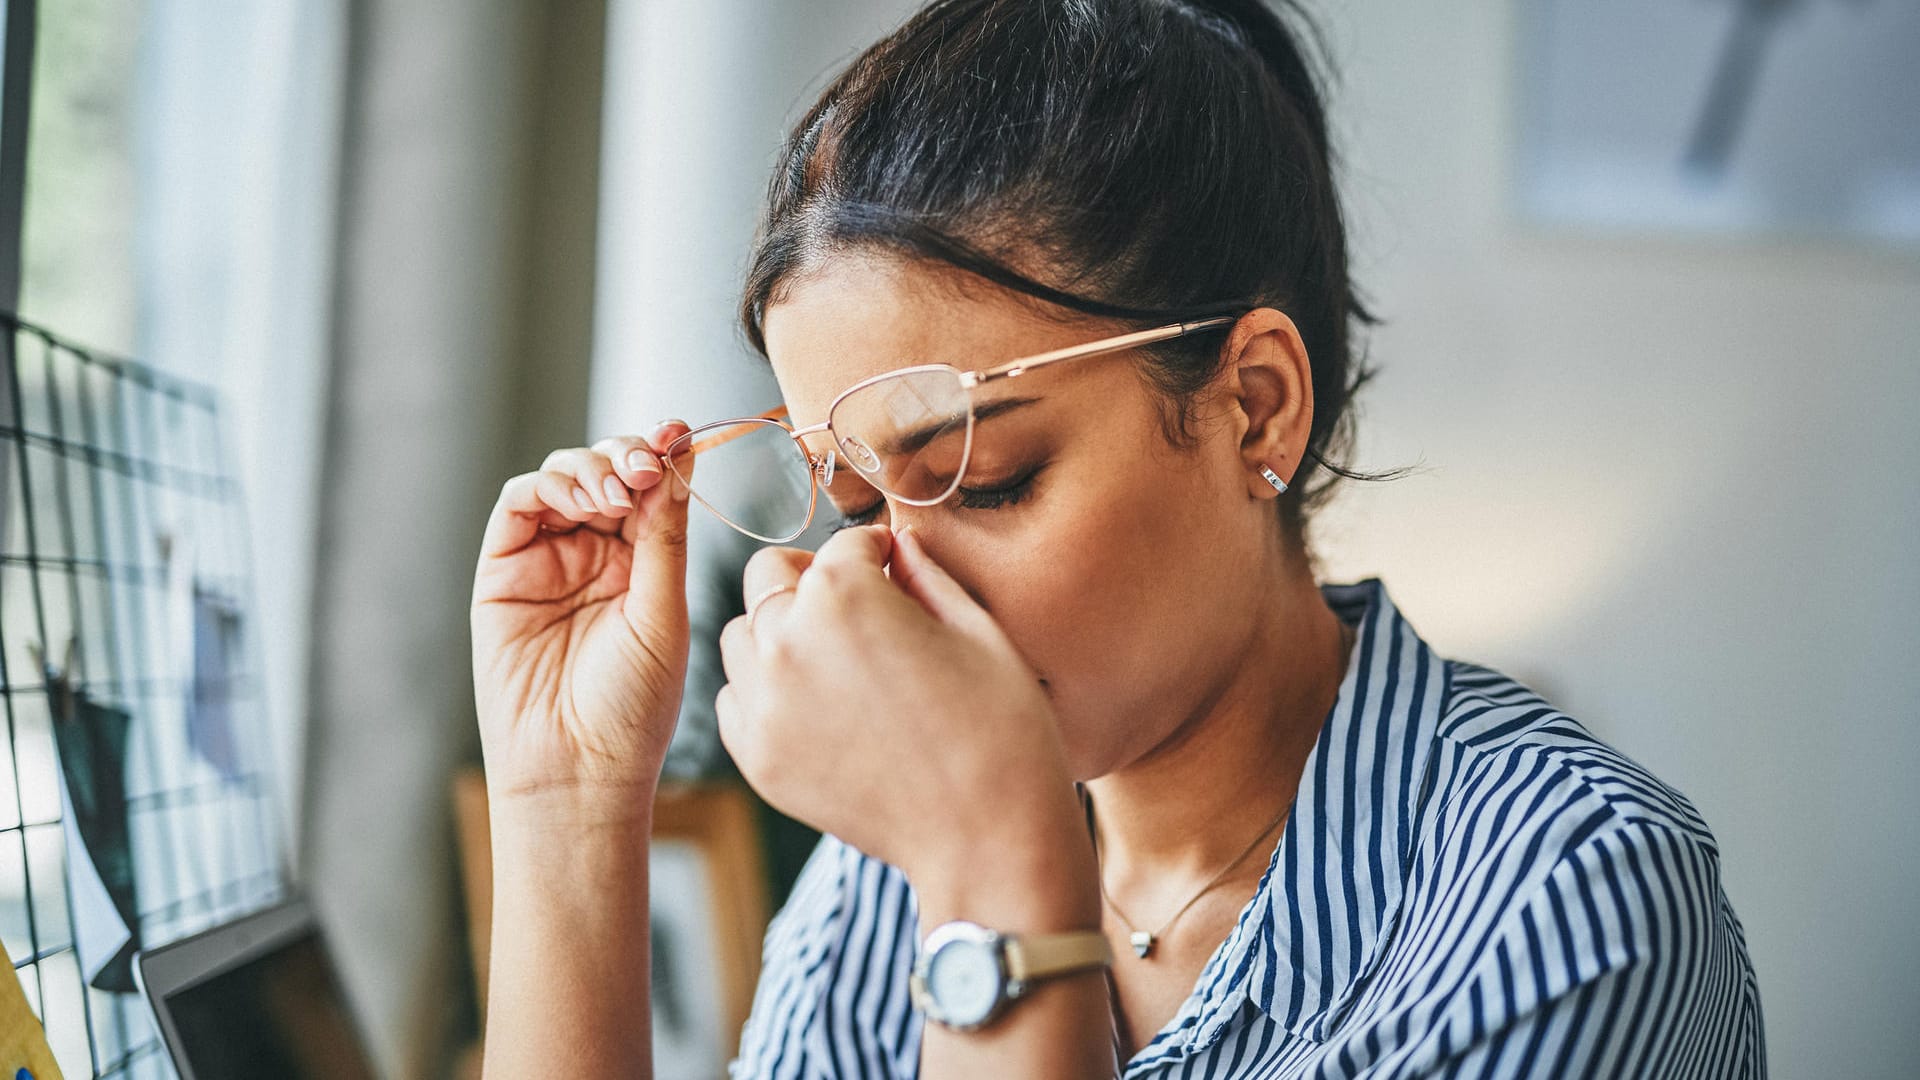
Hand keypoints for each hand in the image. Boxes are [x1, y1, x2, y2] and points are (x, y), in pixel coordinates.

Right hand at [470, 421, 695, 820]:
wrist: (578, 768)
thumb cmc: (631, 707)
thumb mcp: (663, 613)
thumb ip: (665, 536)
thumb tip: (679, 460)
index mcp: (644, 565)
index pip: (652, 489)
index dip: (664, 456)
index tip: (681, 436)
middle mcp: (597, 555)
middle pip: (608, 471)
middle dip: (628, 456)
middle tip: (646, 468)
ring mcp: (549, 559)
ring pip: (564, 478)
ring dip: (591, 467)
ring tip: (616, 491)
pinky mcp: (504, 570)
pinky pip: (519, 505)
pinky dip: (548, 487)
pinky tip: (581, 501)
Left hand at [715, 524, 1080, 892]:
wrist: (988, 835)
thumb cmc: (1001, 728)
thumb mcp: (976, 629)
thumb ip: (926, 575)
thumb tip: (897, 547)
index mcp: (843, 594)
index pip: (845, 545)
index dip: (879, 555)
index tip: (897, 574)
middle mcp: (786, 640)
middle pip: (772, 576)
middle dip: (814, 581)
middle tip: (859, 611)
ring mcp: (763, 703)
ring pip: (742, 636)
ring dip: (779, 635)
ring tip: (835, 663)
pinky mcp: (757, 757)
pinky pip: (735, 700)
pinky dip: (765, 694)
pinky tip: (820, 709)